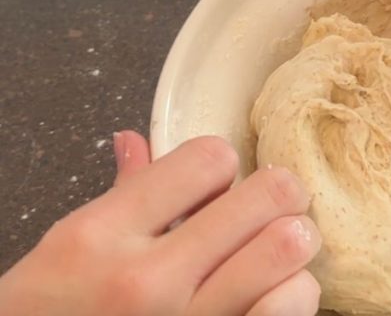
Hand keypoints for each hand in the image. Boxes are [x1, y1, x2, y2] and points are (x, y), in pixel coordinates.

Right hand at [0, 132, 320, 315]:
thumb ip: (122, 193)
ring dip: (293, 246)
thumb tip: (137, 139)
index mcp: (104, 236)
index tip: (218, 184)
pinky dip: (294, 294)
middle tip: (274, 205)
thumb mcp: (69, 247)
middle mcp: (147, 282)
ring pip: (288, 250)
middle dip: (279, 193)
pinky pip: (289, 308)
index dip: (223, 164)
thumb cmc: (49, 314)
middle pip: (268, 196)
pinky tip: (273, 294)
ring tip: (275, 253)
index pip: (210, 158)